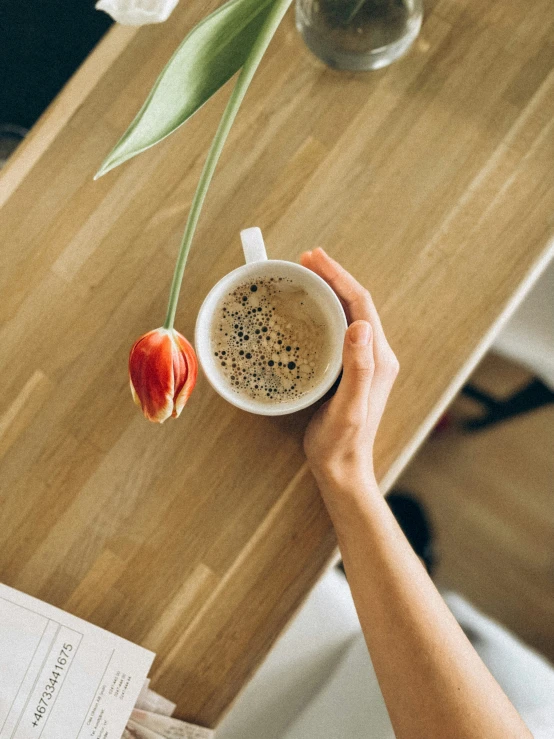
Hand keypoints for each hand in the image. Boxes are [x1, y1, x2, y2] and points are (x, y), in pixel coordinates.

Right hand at [300, 249, 398, 503]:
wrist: (342, 469)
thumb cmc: (342, 442)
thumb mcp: (349, 407)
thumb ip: (358, 368)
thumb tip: (360, 325)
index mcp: (378, 358)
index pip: (361, 304)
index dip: (338, 277)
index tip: (313, 258)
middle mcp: (376, 355)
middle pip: (356, 303)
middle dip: (333, 276)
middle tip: (305, 259)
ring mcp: (364, 362)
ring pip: (348, 314)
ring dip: (329, 290)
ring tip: (305, 275)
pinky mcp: (350, 370)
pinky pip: (339, 329)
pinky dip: (324, 310)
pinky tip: (307, 309)